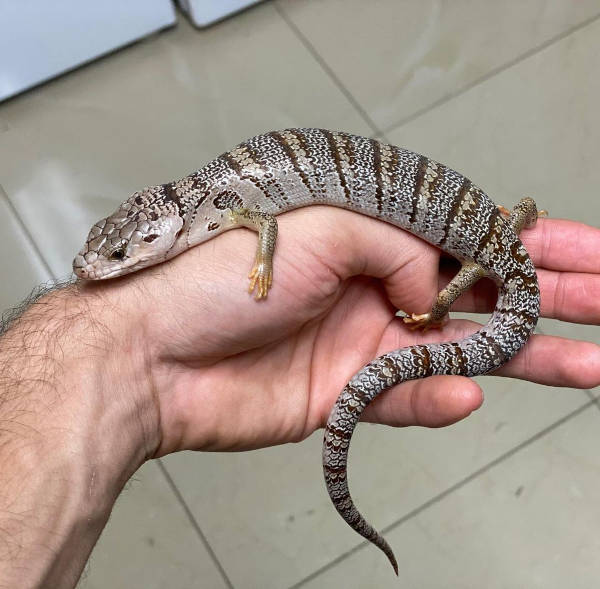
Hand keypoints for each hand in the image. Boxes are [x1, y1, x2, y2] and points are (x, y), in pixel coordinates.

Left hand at [87, 207, 599, 455]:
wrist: (155, 352)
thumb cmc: (216, 275)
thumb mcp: (321, 225)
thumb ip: (394, 246)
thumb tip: (436, 284)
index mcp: (368, 236)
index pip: (466, 236)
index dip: (528, 243)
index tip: (584, 252)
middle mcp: (374, 286)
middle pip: (479, 292)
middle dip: (549, 296)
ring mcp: (365, 342)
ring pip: (461, 349)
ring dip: (524, 356)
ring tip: (590, 361)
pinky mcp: (346, 392)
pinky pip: (409, 399)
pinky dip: (441, 400)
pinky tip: (470, 395)